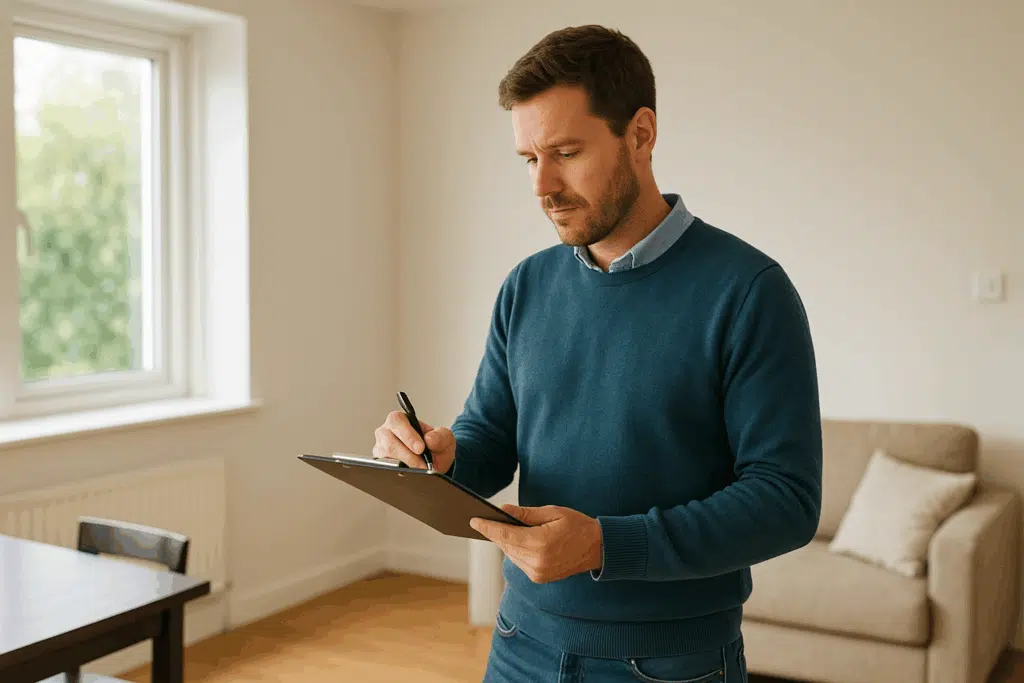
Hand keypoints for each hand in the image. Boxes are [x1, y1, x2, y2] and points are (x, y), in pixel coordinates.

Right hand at [373, 411, 456, 473]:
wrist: (434, 462)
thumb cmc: (435, 445)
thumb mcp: (445, 437)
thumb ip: (440, 436)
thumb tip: (429, 440)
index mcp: (399, 420)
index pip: (397, 422)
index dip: (408, 436)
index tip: (421, 448)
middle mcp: (386, 433)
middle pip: (389, 444)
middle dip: (408, 457)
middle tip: (423, 466)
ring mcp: (381, 450)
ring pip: (385, 460)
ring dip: (404, 467)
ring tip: (420, 472)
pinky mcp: (380, 465)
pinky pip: (384, 471)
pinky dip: (398, 475)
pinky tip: (411, 477)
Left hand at [470, 504, 602, 582]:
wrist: (598, 549)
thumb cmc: (577, 525)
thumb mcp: (553, 512)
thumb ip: (526, 514)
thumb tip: (503, 511)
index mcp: (541, 544)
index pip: (505, 535)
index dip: (487, 527)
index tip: (473, 520)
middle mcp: (537, 562)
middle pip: (505, 545)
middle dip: (496, 532)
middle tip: (486, 519)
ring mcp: (537, 573)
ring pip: (510, 554)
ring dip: (507, 542)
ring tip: (504, 528)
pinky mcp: (539, 578)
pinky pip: (519, 561)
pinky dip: (516, 550)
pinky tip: (519, 540)